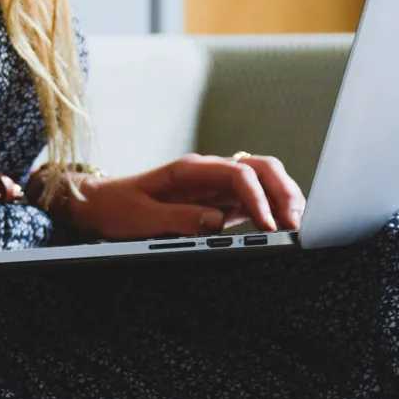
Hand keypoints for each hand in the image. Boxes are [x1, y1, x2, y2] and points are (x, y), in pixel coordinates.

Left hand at [69, 154, 304, 240]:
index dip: (258, 197)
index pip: (238, 173)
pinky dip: (272, 212)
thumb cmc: (118, 208)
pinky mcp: (219, 204)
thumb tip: (215, 223)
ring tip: (296, 227)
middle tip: (297, 223)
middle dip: (284, 191)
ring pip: (263, 183)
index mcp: (191, 169)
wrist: (101, 206)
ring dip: (283, 200)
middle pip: (261, 169)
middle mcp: (209, 173)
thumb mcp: (141, 218)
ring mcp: (216, 188)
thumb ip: (178, 219)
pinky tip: (280, 230)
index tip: (268, 224)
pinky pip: (254, 202)